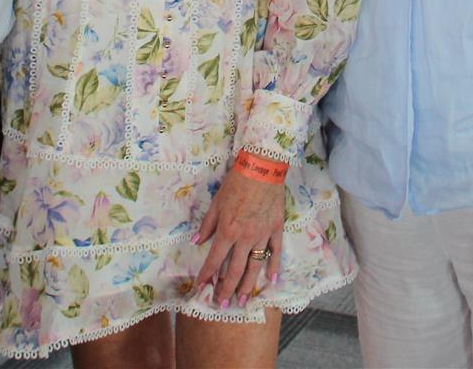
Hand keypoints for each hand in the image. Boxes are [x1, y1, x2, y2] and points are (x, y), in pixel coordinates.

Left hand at [193, 167, 285, 307]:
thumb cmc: (236, 183)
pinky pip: (275, 252)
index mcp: (227, 231)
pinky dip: (274, 267)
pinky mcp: (276, 229)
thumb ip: (207, 225)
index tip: (201, 286)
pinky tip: (272, 280)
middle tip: (223, 304)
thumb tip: (196, 243)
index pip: (215, 260)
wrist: (262, 168)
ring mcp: (262, 235)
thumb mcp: (216, 203)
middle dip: (227, 289)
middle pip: (235, 270)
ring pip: (255, 266)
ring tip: (242, 300)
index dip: (207, 274)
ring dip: (247, 285)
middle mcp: (245, 238)